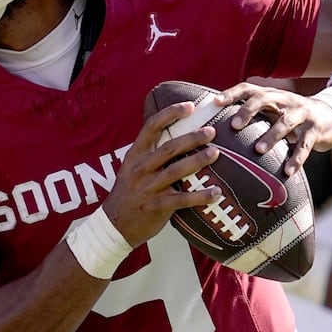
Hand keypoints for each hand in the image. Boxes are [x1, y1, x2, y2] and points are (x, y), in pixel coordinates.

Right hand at [100, 99, 224, 247]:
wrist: (115, 225)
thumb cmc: (128, 194)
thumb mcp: (130, 169)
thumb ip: (148, 153)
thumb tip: (173, 135)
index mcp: (135, 155)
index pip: (152, 127)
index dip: (171, 113)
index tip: (190, 106)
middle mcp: (141, 169)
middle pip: (169, 147)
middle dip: (192, 137)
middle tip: (211, 131)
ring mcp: (149, 188)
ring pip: (177, 170)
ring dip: (198, 160)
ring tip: (216, 153)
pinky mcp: (158, 206)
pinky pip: (184, 199)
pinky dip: (201, 196)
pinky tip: (216, 192)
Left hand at [214, 82, 331, 175]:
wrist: (331, 117)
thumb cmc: (291, 117)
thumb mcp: (274, 111)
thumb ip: (253, 116)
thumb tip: (218, 129)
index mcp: (272, 96)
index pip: (249, 89)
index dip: (232, 93)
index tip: (215, 102)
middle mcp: (286, 100)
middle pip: (266, 99)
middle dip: (249, 110)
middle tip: (234, 125)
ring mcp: (303, 113)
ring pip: (286, 122)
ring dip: (272, 136)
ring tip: (259, 150)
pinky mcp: (316, 129)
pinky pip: (305, 144)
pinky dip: (296, 158)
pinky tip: (287, 171)